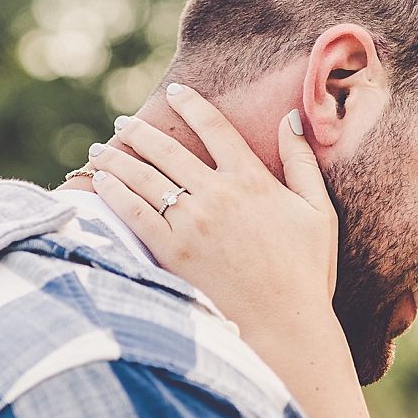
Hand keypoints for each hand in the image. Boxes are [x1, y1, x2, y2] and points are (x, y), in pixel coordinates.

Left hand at [85, 86, 341, 350]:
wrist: (285, 326)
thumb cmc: (307, 272)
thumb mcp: (318, 211)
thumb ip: (302, 162)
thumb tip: (291, 118)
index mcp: (252, 180)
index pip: (215, 126)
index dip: (192, 103)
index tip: (176, 91)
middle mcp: (218, 194)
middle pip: (168, 149)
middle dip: (141, 130)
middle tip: (124, 120)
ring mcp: (192, 223)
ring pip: (144, 177)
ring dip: (117, 157)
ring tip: (99, 148)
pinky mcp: (172, 252)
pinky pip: (134, 213)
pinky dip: (114, 192)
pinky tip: (99, 182)